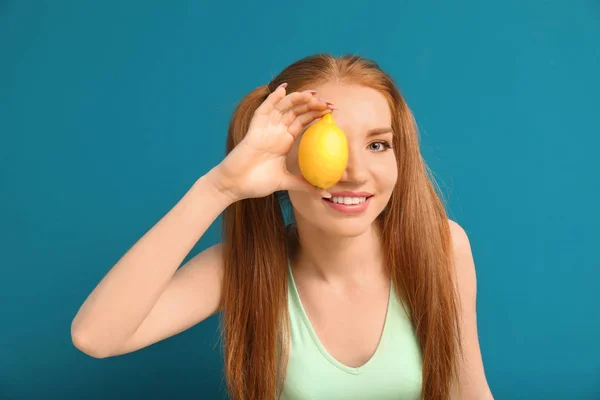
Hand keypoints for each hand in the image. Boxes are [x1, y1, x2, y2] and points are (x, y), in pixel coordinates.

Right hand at [214, 83, 333, 201]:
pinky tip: (283, 90)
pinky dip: (273, 99)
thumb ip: (304, 185)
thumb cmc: (256, 182)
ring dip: (298, 99)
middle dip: (313, 104)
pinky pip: (264, 110)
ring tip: (313, 95)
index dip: (317, 114)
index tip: (332, 112)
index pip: (303, 121)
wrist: (234, 186)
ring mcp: (265, 128)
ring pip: (283, 107)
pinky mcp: (254, 129)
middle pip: (296, 110)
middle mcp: (276, 131)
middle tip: (329, 103)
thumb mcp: (285, 183)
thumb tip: (325, 192)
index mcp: (284, 140)